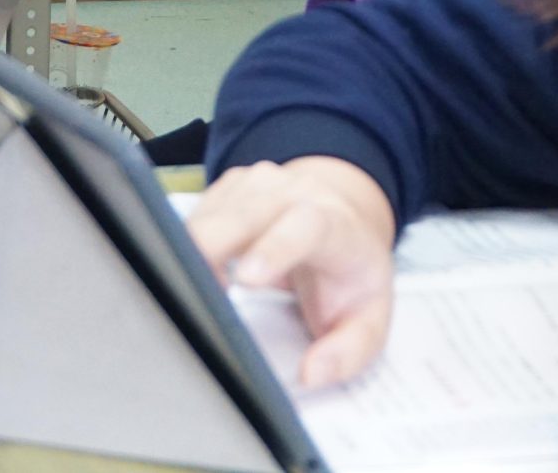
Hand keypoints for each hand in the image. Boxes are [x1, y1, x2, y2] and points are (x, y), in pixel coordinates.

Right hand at [187, 158, 398, 388]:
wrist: (346, 222)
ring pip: (213, 211)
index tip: (246, 279)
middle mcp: (296, 195)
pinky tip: (200, 270)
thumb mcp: (370, 318)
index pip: (305, 227)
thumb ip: (351, 350)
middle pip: (245, 212)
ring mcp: (261, 185)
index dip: (275, 249)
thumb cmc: (351, 274)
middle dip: (209, 246)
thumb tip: (313, 372)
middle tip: (188, 288)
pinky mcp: (232, 187)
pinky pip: (199, 211)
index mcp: (335, 225)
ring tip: (200, 293)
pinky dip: (187, 243)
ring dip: (194, 251)